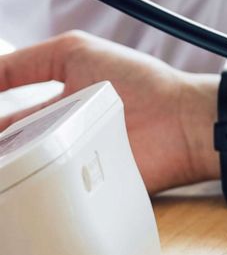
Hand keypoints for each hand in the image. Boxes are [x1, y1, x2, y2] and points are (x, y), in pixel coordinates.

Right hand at [0, 31, 215, 193]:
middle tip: (0, 151)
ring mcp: (69, 167)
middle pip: (8, 152)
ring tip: (4, 166)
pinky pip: (46, 201)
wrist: (181, 120)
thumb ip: (24, 62)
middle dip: (0, 150)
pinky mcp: (83, 193)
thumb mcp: (75, 53)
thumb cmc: (139, 81)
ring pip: (18, 178)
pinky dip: (25, 198)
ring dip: (5, 170)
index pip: (3, 121)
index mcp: (53, 109)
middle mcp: (57, 139)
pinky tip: (10, 189)